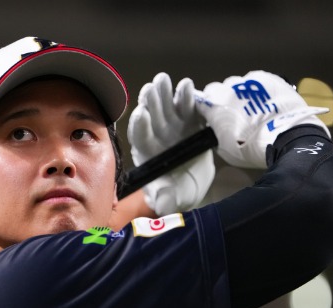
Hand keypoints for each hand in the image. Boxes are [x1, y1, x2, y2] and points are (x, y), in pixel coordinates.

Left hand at [127, 73, 214, 214]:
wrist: (192, 184)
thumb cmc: (177, 192)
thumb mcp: (172, 199)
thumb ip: (166, 199)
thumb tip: (162, 202)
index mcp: (147, 152)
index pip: (140, 136)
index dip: (140, 125)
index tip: (142, 113)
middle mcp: (157, 135)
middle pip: (151, 116)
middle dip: (150, 102)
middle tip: (151, 88)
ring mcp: (173, 126)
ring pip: (166, 106)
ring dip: (164, 93)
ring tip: (164, 79)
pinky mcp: (190, 121)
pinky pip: (187, 107)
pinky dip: (187, 96)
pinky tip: (187, 85)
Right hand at [194, 70, 329, 168]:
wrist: (287, 138)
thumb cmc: (253, 148)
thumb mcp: (225, 148)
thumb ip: (216, 131)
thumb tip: (216, 125)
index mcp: (215, 105)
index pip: (200, 99)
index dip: (206, 108)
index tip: (211, 115)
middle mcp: (230, 88)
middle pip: (219, 88)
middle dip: (223, 99)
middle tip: (233, 113)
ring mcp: (251, 81)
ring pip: (239, 83)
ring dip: (241, 93)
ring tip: (252, 108)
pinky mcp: (269, 78)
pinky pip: (257, 82)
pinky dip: (258, 90)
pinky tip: (265, 102)